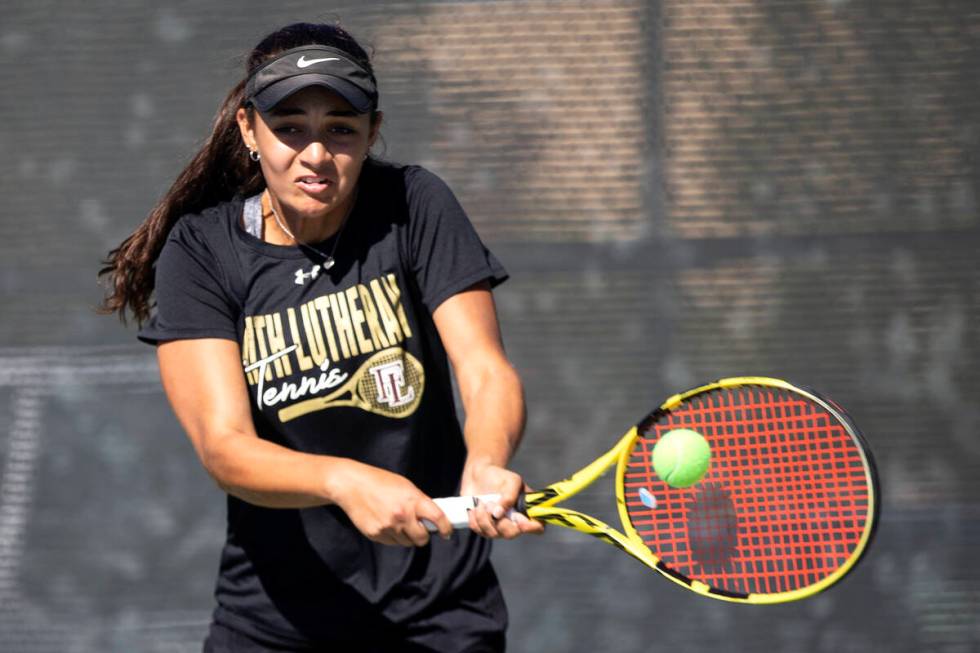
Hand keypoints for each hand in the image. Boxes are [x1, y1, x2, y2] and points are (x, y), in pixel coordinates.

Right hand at [329, 461, 452, 545]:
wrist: (352, 485)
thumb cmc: (380, 482)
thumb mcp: (405, 486)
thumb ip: (419, 501)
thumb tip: (432, 517)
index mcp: (413, 500)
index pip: (437, 518)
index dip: (446, 528)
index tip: (447, 532)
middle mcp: (402, 516)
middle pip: (422, 539)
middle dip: (422, 535)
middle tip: (419, 528)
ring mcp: (388, 527)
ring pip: (406, 543)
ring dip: (406, 536)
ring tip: (398, 521)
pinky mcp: (376, 534)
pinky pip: (391, 543)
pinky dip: (392, 536)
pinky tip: (385, 522)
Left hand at [460, 460, 544, 538]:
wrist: (479, 473)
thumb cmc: (500, 476)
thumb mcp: (511, 481)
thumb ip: (510, 497)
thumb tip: (498, 515)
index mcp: (526, 511)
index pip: (537, 526)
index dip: (531, 527)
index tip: (519, 518)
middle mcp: (514, 522)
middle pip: (511, 533)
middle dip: (500, 521)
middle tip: (491, 504)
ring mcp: (498, 527)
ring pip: (493, 533)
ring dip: (484, 517)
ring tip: (482, 502)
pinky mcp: (483, 527)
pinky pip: (479, 531)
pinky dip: (474, 518)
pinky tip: (475, 507)